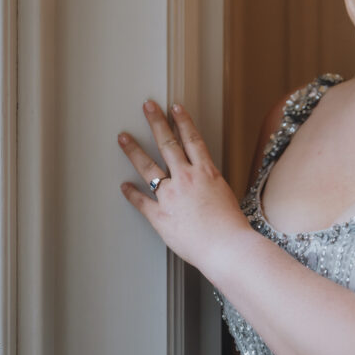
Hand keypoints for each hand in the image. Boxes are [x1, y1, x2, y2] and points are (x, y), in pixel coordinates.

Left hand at [117, 100, 252, 271]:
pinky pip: (141, 201)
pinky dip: (131, 193)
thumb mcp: (225, 197)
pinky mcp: (160, 215)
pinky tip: (124, 185)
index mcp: (206, 173)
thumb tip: (203, 184)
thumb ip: (210, 187)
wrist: (227, 248)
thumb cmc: (231, 228)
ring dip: (134, 150)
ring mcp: (171, 196)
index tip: (174, 107)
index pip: (192, 139)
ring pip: (148, 167)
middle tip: (147, 107)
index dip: (183, 121)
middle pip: (167, 144)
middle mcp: (187, 179)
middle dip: (156, 122)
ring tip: (123, 137)